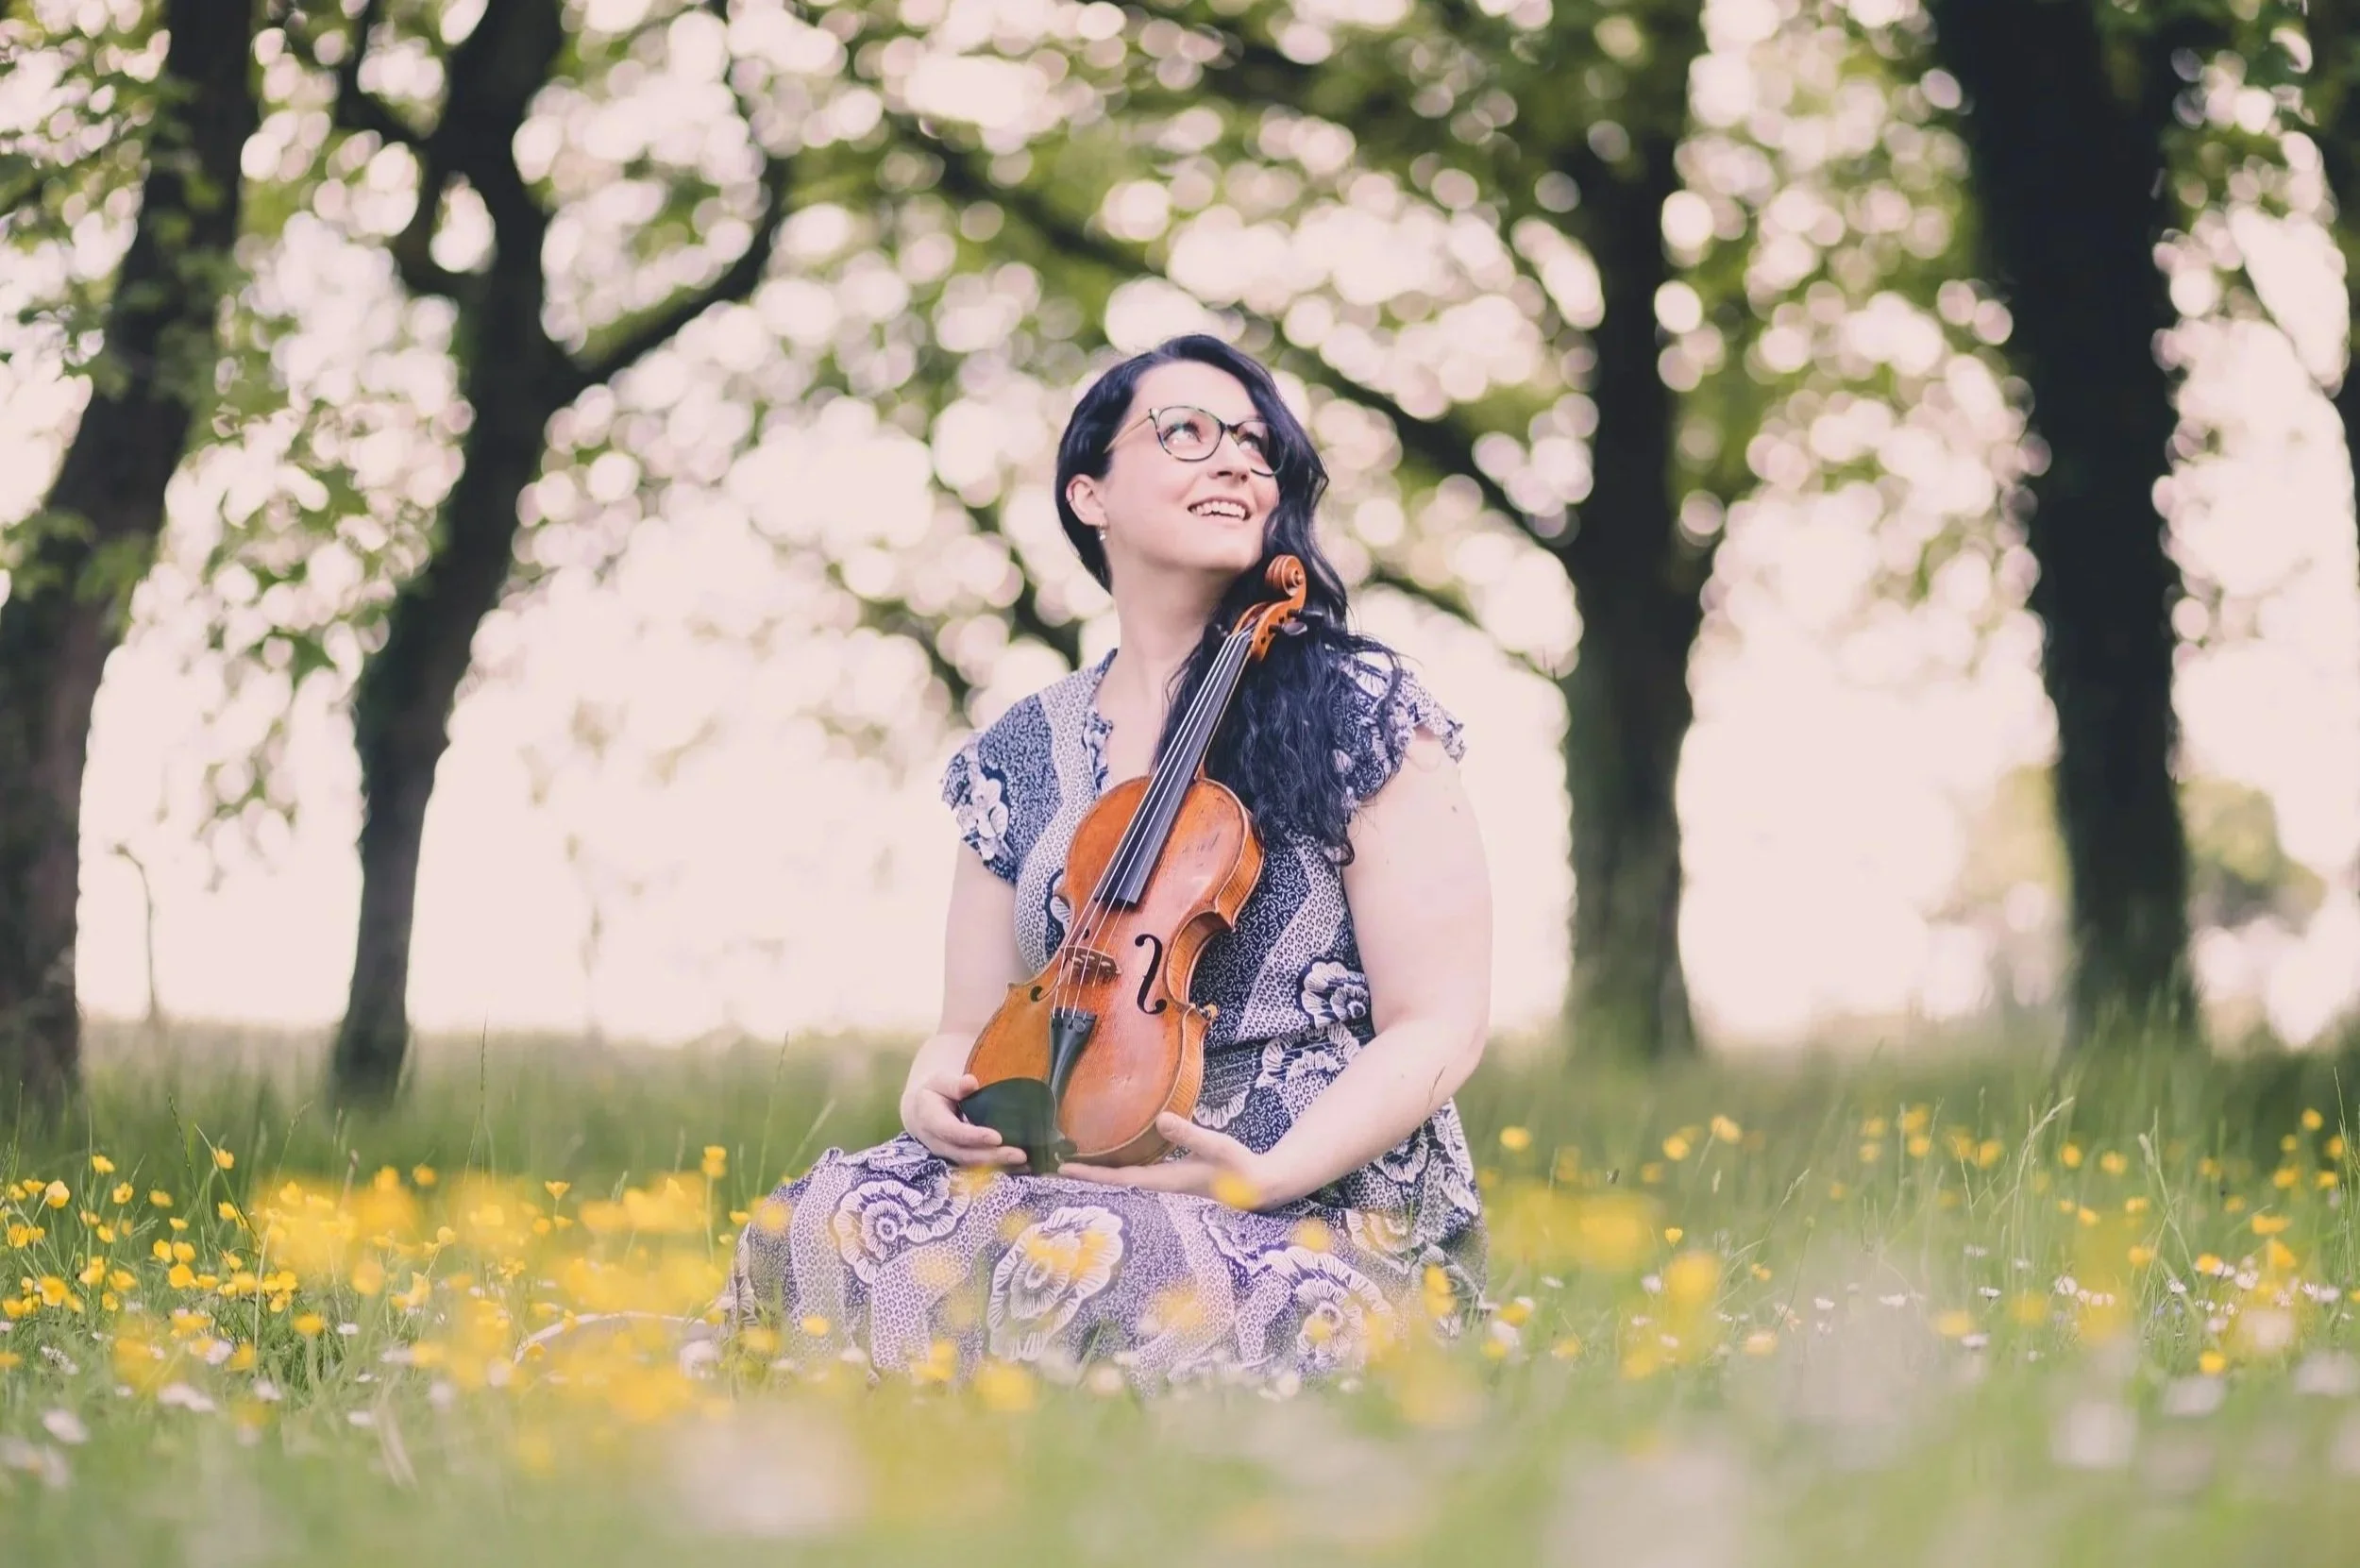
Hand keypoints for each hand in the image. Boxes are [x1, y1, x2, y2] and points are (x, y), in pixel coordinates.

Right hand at [903, 1072, 1025, 1167]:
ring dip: (999, 1166)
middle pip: (966, 1155)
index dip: (974, 1137)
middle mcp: (939, 1144)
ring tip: (1025, 1163)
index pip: (953, 1132)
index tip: (997, 1137)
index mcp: (931, 1121)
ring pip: (973, 1165)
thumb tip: (970, 1083)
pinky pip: (979, 1167)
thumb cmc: (933, 1094)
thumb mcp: (939, 1082)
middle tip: (1020, 1155)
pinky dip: (999, 1167)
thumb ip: (954, 1084)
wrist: (919, 1114)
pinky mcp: (959, 1160)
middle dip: (994, 1157)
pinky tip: (1021, 1167)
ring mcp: (948, 1155)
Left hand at [1060, 1113, 1283, 1208]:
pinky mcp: (1171, 1181)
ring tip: (1070, 1166)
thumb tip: (1161, 1118)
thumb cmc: (1241, 1168)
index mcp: (1166, 1183)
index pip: (1118, 1180)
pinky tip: (1108, 1164)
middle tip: (1051, 1168)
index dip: (1089, 1175)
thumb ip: (1190, 1135)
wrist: (1261, 1187)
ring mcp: (1165, 1186)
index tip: (1061, 1169)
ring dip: (1098, 1175)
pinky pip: (1135, 1177)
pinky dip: (1116, 1171)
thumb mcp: (1218, 1147)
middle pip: (1113, 1184)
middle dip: (1084, 1177)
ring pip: (1123, 1182)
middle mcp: (1160, 1188)